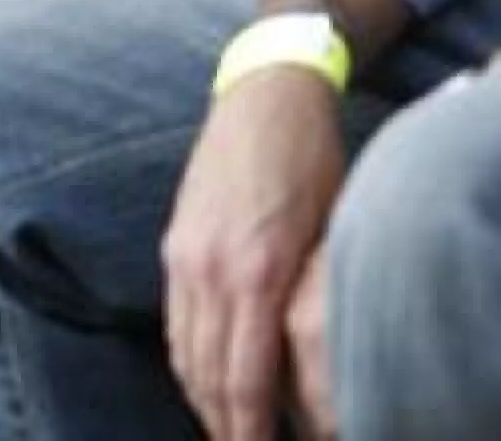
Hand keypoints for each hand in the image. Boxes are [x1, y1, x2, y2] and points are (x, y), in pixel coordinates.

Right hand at [163, 72, 345, 440]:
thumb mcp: (328, 233)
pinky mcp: (174, 240)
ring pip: (183, 351)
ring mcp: (185, 253)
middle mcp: (210, 268)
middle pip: (207, 375)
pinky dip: (185, 357)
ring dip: (201, 398)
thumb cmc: (311, 161)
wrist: (265, 95)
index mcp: (255, 271)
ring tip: (223, 428)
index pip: (245, 379)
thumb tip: (307, 370)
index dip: (251, 429)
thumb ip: (306, 301)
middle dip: (224, 425)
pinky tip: (201, 377)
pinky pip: (174, 317)